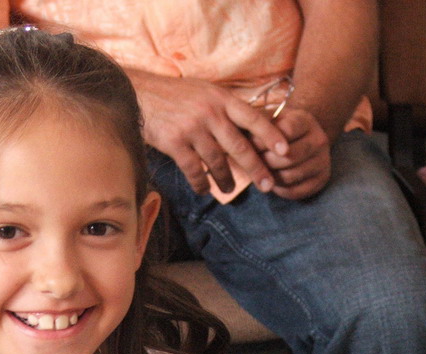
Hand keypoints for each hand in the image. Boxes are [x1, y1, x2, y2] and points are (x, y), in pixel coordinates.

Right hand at [128, 70, 289, 194]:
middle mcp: (210, 113)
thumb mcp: (205, 91)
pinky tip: (204, 189)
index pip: (253, 118)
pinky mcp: (174, 143)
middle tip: (268, 185)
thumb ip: (225, 107)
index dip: (271, 135)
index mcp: (221, 98)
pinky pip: (194, 169)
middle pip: (239, 146)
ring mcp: (192, 128)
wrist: (140, 93)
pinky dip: (201, 182)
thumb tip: (252, 124)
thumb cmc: (175, 94)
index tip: (285, 151)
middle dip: (256, 168)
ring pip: (217, 161)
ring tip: (229, 190)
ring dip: (225, 180)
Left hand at [257, 108, 330, 199]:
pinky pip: (295, 191)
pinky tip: (271, 181)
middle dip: (264, 161)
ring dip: (270, 177)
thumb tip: (236, 132)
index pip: (285, 132)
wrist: (295, 140)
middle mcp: (319, 139)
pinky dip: (279, 190)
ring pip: (290, 176)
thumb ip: (254, 123)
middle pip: (288, 157)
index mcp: (305, 120)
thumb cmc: (273, 130)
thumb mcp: (266, 119)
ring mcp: (323, 161)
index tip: (248, 145)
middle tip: (250, 162)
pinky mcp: (321, 180)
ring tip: (259, 172)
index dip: (263, 141)